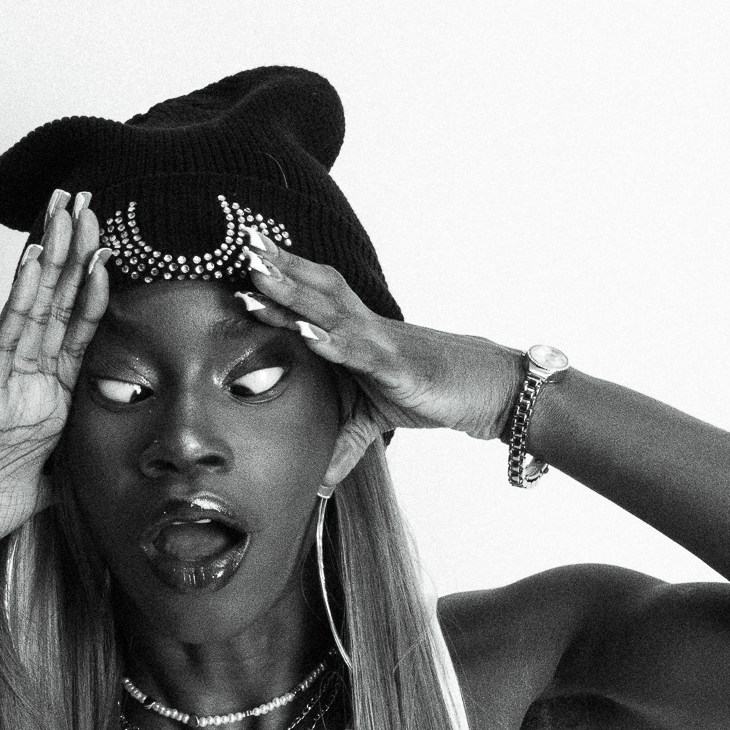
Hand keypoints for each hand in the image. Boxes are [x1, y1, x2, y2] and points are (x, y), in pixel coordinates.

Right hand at [0, 192, 109, 554]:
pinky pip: (8, 336)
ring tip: (66, 210)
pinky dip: (23, 298)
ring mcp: (8, 380)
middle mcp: (32, 380)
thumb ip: (75, 472)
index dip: (98, 291)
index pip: (81, 334)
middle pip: (61, 304)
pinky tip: (35, 260)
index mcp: (52, 400)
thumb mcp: (48, 490)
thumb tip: (107, 474)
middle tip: (89, 200)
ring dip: (53, 257)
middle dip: (76, 252)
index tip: (114, 248)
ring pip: (38, 307)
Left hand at [235, 235, 524, 442]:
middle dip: (280, 269)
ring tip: (260, 278)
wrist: (485, 391)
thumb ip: (343, 447)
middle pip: (317, 290)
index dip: (283, 275)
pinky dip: (332, 341)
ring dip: (294, 295)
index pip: (314, 296)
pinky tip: (306, 331)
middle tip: (244, 245)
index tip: (247, 255)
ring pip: (331, 313)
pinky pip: (359, 350)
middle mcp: (366, 329)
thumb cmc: (431, 393)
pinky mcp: (398, 367)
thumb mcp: (374, 424)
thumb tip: (317, 484)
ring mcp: (381, 344)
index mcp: (357, 333)